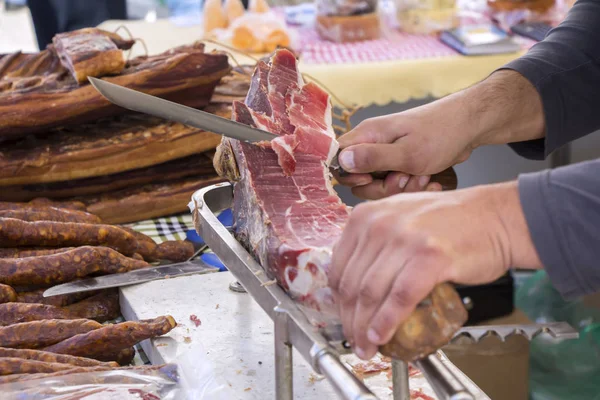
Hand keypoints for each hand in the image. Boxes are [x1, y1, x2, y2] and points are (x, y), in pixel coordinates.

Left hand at [328, 181, 541, 359]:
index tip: (346, 320)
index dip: (338, 302)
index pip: (339, 268)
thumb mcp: (398, 219)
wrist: (496, 217)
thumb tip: (353, 287)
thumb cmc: (451, 223)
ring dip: (364, 328)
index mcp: (365, 216)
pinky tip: (382, 336)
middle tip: (355, 341)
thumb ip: (373, 244)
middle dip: (350, 320)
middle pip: (352, 284)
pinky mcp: (429, 256)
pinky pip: (400, 297)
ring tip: (368, 347)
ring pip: (371, 293)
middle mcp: (379, 224)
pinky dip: (387, 322)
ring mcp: (404, 239)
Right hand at [335, 70, 544, 199]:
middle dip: (381, 187)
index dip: (350, 175)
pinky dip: (411, 186)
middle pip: (358, 178)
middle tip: (403, 179)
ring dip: (400, 188)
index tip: (371, 179)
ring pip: (378, 184)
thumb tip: (341, 161)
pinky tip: (430, 181)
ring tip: (423, 178)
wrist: (470, 126)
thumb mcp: (407, 153)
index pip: (338, 158)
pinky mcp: (400, 161)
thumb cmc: (441, 134)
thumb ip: (372, 159)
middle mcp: (373, 143)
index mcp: (368, 135)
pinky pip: (395, 182)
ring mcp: (386, 153)